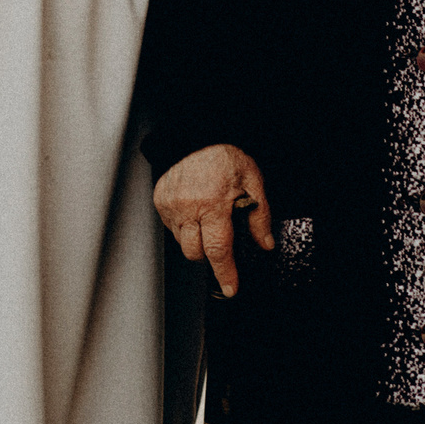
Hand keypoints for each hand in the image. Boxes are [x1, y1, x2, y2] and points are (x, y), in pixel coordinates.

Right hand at [153, 144, 274, 298]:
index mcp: (213, 204)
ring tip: (206, 218)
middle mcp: (188, 207)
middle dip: (209, 254)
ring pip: (182, 243)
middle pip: (196, 253)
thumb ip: (259, 215)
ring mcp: (171, 205)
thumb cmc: (224, 156)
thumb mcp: (252, 181)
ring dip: (195, 240)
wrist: (195, 135)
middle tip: (219, 237)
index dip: (225, 273)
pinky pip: (171, 227)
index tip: (230, 288)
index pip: (218, 250)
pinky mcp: (160, 201)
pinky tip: (194, 210)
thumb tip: (265, 242)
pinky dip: (184, 226)